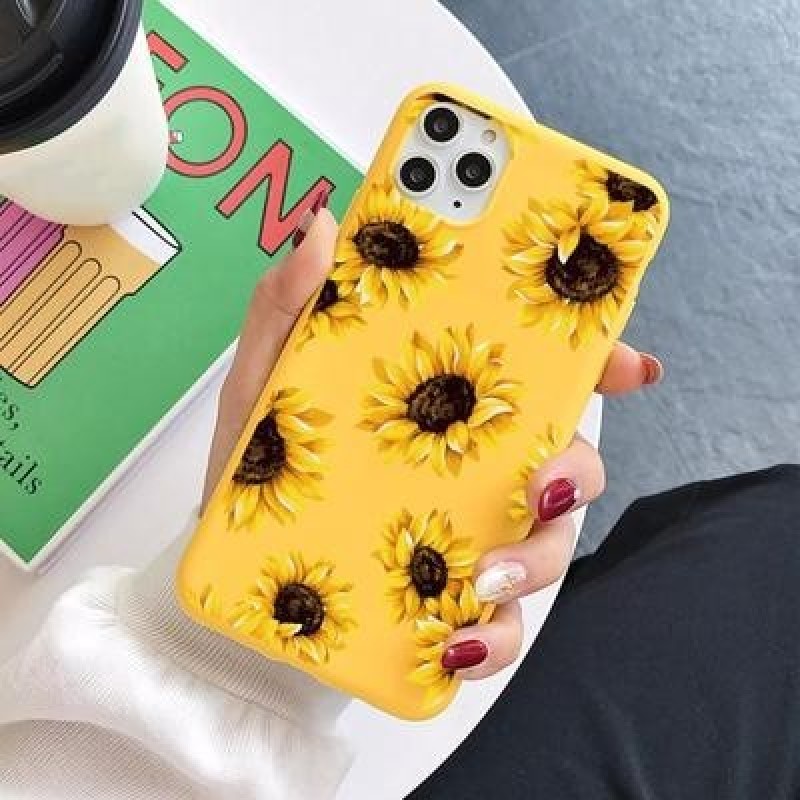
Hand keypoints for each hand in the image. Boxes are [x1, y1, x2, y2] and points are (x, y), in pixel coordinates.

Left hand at [202, 207, 662, 679]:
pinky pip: (497, 625)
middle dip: (577, 470)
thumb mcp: (263, 375)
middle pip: (565, 460)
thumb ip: (288, 302)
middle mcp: (474, 466)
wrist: (234, 562)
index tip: (629, 363)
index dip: (598, 363)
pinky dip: (494, 639)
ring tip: (484, 573)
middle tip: (544, 479)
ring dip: (536, 560)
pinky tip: (459, 641)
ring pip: (547, 545)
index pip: (541, 375)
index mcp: (449, 404)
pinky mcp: (447, 600)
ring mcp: (468, 533)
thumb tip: (323, 226)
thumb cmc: (262, 462)